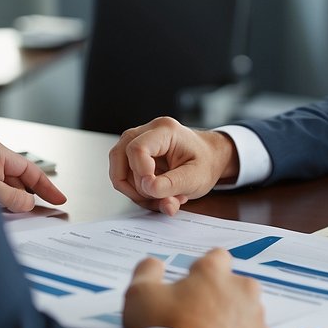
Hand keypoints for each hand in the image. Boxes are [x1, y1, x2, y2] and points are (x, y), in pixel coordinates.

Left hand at [0, 138, 66, 212]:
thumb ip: (11, 196)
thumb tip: (28, 203)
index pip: (30, 170)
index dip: (47, 186)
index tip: (58, 198)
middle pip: (19, 182)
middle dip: (26, 198)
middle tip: (37, 212)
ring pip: (6, 191)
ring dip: (10, 203)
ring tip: (9, 213)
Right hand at [109, 117, 239, 215]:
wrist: (210, 159)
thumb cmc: (205, 163)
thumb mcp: (196, 178)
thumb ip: (172, 186)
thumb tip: (148, 188)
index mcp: (166, 130)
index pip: (137, 148)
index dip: (141, 173)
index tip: (155, 190)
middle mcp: (148, 130)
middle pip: (120, 155)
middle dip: (136, 185)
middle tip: (158, 197)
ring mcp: (138, 140)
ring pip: (118, 166)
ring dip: (133, 189)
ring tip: (159, 197)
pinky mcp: (134, 153)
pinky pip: (122, 172)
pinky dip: (134, 189)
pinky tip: (154, 193)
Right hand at [123, 249, 270, 327]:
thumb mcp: (139, 296)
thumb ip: (147, 272)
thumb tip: (154, 265)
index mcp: (215, 274)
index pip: (216, 258)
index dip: (201, 271)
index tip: (190, 286)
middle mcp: (243, 292)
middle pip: (235, 288)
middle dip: (219, 298)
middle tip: (195, 319)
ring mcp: (256, 323)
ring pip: (246, 317)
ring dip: (231, 325)